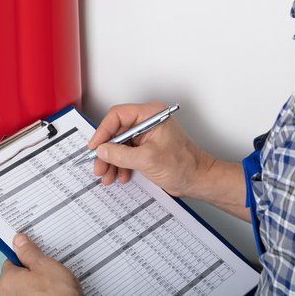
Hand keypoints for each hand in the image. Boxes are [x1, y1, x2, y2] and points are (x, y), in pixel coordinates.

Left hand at [0, 233, 80, 295]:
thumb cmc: (56, 295)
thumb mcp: (44, 265)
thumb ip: (29, 252)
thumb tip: (19, 241)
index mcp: (7, 281)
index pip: (12, 259)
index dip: (26, 255)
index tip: (36, 253)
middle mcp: (8, 295)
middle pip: (19, 274)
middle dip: (34, 270)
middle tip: (49, 268)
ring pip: (28, 286)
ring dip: (40, 283)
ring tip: (55, 283)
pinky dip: (42, 294)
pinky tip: (55, 293)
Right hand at [88, 102, 215, 197]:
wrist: (199, 180)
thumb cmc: (184, 165)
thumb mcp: (147, 159)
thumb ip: (120, 154)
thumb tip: (102, 150)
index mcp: (150, 115)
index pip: (117, 116)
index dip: (103, 131)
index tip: (95, 147)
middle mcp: (148, 122)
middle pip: (117, 132)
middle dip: (106, 151)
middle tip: (98, 166)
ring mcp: (147, 136)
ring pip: (120, 145)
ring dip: (112, 161)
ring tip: (107, 176)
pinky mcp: (147, 148)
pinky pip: (127, 154)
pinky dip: (121, 165)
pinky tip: (120, 176)